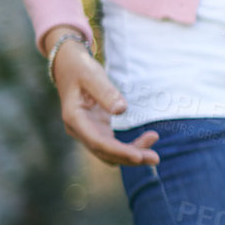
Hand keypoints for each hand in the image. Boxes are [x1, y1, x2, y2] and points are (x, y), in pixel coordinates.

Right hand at [45, 28, 159, 165]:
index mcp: (74, 118)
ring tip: (154, 150)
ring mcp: (87, 131)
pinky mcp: (96, 129)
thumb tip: (121, 110)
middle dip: (129, 157)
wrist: (69, 66)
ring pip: (109, 152)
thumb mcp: (93, 75)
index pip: (98, 142)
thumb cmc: (80, 68)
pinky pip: (113, 145)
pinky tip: (146, 140)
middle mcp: (79, 129)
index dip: (119, 151)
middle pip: (105, 152)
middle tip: (155, 158)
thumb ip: (106, 92)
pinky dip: (128, 147)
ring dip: (131, 154)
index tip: (139, 157)